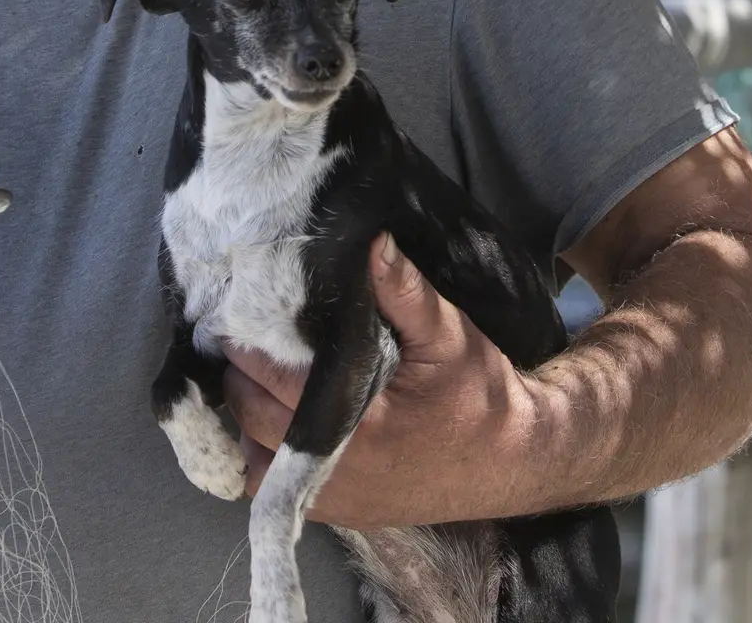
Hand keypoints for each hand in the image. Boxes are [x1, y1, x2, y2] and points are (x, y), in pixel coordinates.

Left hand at [221, 234, 557, 528]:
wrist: (510, 461)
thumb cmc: (477, 393)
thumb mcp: (447, 333)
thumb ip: (404, 290)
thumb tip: (369, 240)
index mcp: (356, 422)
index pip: (270, 374)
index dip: (249, 336)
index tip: (244, 305)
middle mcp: (333, 469)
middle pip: (249, 412)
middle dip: (241, 370)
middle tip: (245, 330)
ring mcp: (331, 499)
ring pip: (251, 451)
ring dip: (246, 409)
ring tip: (258, 368)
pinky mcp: (335, 512)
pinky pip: (271, 483)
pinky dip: (262, 448)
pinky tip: (275, 412)